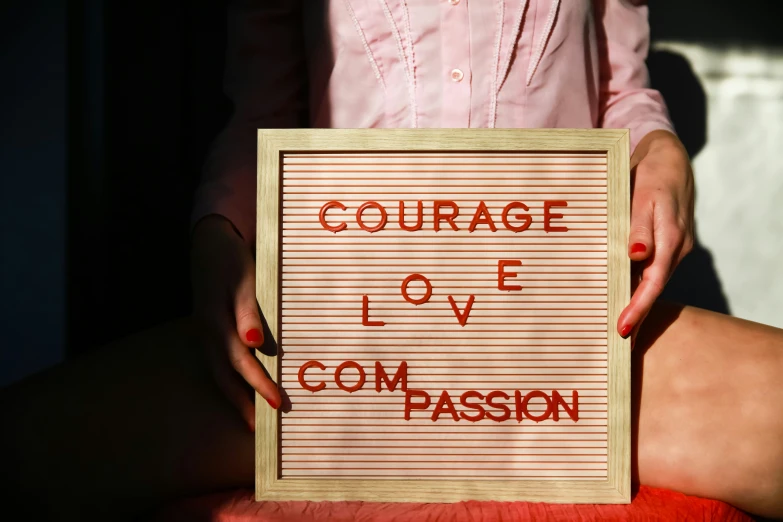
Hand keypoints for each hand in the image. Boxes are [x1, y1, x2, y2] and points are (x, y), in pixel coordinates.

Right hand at [191, 215, 280, 429]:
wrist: (210, 244)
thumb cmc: (232, 261)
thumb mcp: (243, 279)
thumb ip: (248, 311)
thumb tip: (253, 343)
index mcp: (216, 322)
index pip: (239, 361)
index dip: (258, 383)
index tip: (276, 403)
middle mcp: (208, 333)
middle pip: (226, 376)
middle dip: (246, 402)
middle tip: (266, 425)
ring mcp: (206, 335)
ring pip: (220, 374)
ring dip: (237, 398)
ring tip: (254, 421)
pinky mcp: (210, 333)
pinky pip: (220, 364)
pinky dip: (232, 382)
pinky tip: (245, 393)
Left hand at [617, 130, 694, 343]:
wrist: (667, 159)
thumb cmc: (652, 175)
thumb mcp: (644, 196)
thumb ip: (639, 226)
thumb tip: (638, 255)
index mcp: (671, 239)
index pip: (652, 282)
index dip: (638, 307)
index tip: (623, 328)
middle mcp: (675, 249)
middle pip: (652, 289)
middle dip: (637, 315)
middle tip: (615, 341)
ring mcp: (672, 248)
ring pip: (651, 282)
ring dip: (635, 303)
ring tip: (615, 328)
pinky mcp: (664, 245)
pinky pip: (650, 271)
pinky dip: (636, 286)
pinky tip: (620, 297)